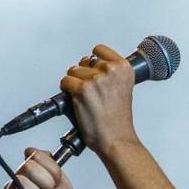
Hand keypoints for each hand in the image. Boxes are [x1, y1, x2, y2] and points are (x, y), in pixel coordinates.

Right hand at [0, 147, 84, 188]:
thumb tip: (29, 150)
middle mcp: (22, 181)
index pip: (35, 156)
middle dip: (45, 183)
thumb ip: (49, 164)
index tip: (56, 185)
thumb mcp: (63, 182)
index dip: (50, 171)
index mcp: (35, 174)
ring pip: (20, 180)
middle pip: (27, 166)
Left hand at [59, 44, 137, 158]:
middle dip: (83, 75)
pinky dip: (67, 92)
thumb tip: (90, 64)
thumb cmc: (118, 120)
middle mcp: (111, 70)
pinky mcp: (82, 89)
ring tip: (87, 100)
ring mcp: (96, 79)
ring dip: (75, 84)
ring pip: (73, 72)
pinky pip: (65, 82)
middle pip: (84, 61)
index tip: (95, 74)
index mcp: (123, 68)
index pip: (99, 50)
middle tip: (92, 94)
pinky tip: (78, 102)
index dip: (93, 63)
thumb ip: (110, 73)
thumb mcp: (122, 88)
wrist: (115, 138)